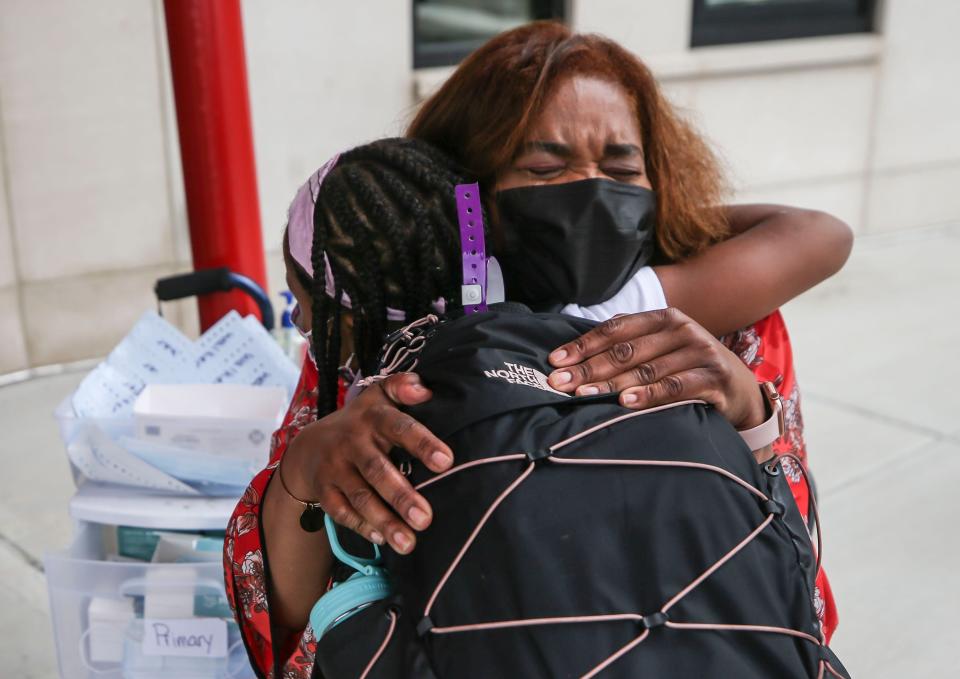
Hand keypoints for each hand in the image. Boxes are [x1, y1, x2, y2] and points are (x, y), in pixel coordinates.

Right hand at [281, 373, 451, 554]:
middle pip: (378, 470)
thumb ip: (402, 387)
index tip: (446, 461)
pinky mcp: (324, 491)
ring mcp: (335, 468)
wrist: (310, 445)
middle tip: (426, 519)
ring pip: (360, 497)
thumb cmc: (363, 421)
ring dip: (385, 521)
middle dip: (401, 496)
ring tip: (408, 543)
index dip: (422, 443)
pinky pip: (341, 512)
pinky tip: (382, 539)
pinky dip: (361, 526)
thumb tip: (426, 389)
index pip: (399, 427)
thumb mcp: (379, 397)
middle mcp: (352, 442)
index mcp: (373, 417)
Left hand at [546, 308, 765, 429]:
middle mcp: (682, 330)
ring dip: (611, 384)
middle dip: (588, 368)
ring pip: (646, 369)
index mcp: (664, 318)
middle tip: (559, 383)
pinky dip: (649, 395)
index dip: (583, 345)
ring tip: (583, 394)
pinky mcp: (714, 378)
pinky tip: (626, 402)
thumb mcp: (663, 351)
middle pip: (625, 351)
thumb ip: (629, 349)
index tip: (555, 361)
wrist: (742, 391)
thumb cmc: (690, 370)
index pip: (615, 330)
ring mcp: (700, 352)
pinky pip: (675, 387)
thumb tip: (573, 359)